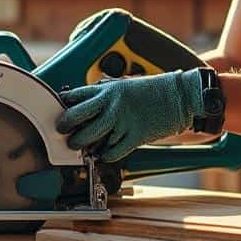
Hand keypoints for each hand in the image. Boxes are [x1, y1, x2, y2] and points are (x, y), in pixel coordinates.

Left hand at [55, 69, 205, 162]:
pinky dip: (105, 156)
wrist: (180, 96)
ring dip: (84, 146)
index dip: (63, 105)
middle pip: (75, 118)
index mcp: (106, 90)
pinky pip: (112, 152)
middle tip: (64, 133)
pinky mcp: (134, 137)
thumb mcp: (124, 84)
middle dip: (65, 127)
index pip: (73, 96)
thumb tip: (86, 100)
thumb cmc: (154, 90)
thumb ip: (105, 92)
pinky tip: (104, 154)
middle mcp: (110, 105)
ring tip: (83, 147)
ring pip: (90, 139)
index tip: (60, 112)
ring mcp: (122, 122)